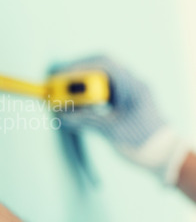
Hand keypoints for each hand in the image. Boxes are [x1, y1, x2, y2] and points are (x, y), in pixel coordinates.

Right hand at [54, 56, 188, 183]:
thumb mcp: (111, 131)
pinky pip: (104, 89)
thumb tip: (62, 115)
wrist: (164, 156)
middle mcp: (132, 84)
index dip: (79, 67)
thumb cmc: (143, 143)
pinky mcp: (125, 100)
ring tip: (63, 92)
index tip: (61, 76)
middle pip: (100, 68)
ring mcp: (129, 91)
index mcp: (133, 86)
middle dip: (77, 73)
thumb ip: (85, 120)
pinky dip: (88, 93)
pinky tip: (77, 101)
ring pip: (101, 78)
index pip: (104, 65)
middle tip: (58, 82)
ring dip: (81, 83)